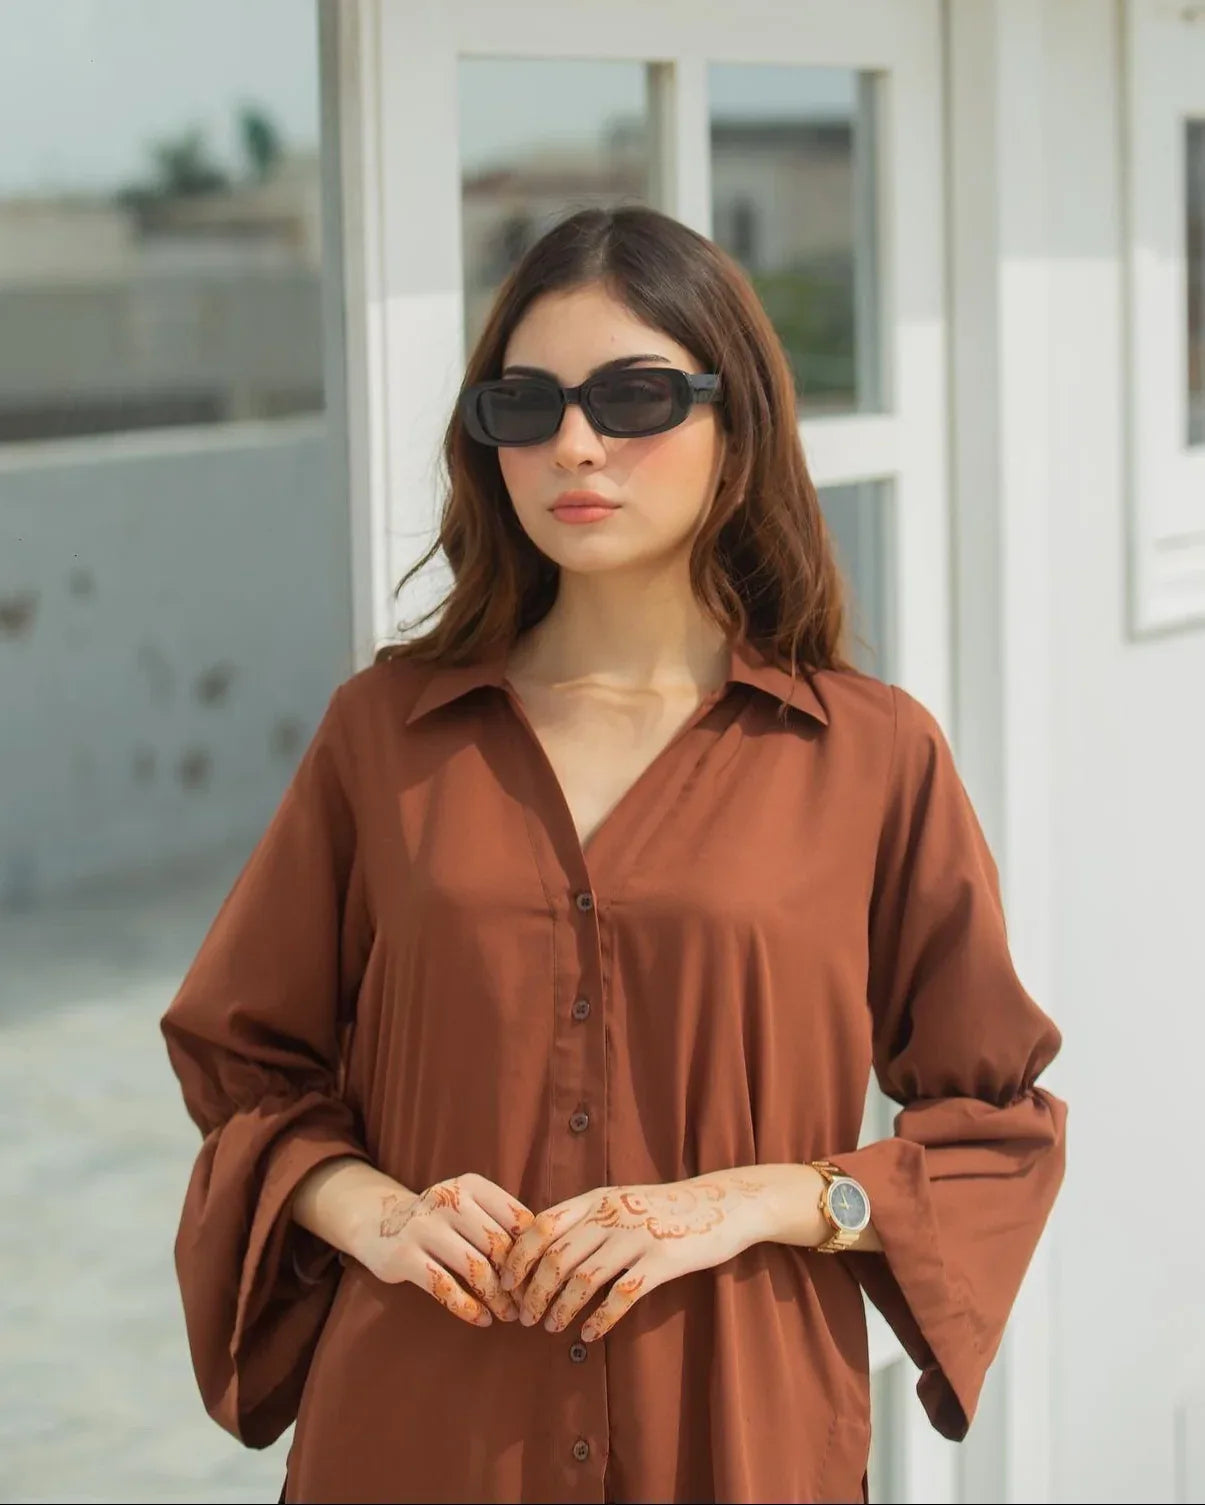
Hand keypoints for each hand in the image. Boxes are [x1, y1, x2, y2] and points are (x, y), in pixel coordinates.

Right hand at [357, 1172, 535, 1327]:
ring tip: (508, 1314)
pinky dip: (468, 1308)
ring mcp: (424, 1227)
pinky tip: (482, 1319)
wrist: (378, 1222)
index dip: (534, 1252)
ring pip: (475, 1269)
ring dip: (497, 1298)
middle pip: (499, 1246)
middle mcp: (449, 1200)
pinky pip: (445, 1288)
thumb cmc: (440, 1220)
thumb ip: (500, 1222)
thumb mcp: (469, 1206)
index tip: (541, 1277)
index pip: (517, 1219)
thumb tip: (544, 1257)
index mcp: (472, 1186)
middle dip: (518, 1281)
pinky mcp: (404, 1256)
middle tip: (528, 1303)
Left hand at [498, 1171, 767, 1341]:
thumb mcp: (620, 1201)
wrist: (721, 1205)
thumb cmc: (664, 1208)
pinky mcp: (662, 1260)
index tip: (506, 1282)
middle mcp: (612, 1215)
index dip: (519, 1255)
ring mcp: (637, 1236)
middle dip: (534, 1291)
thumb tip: (543, 1247)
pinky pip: (622, 1295)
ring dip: (561, 1308)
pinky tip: (589, 1334)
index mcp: (597, 1199)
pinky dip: (601, 1319)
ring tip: (551, 1328)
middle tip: (525, 1317)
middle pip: (557, 1256)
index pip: (543, 1224)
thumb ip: (587, 1218)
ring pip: (584, 1279)